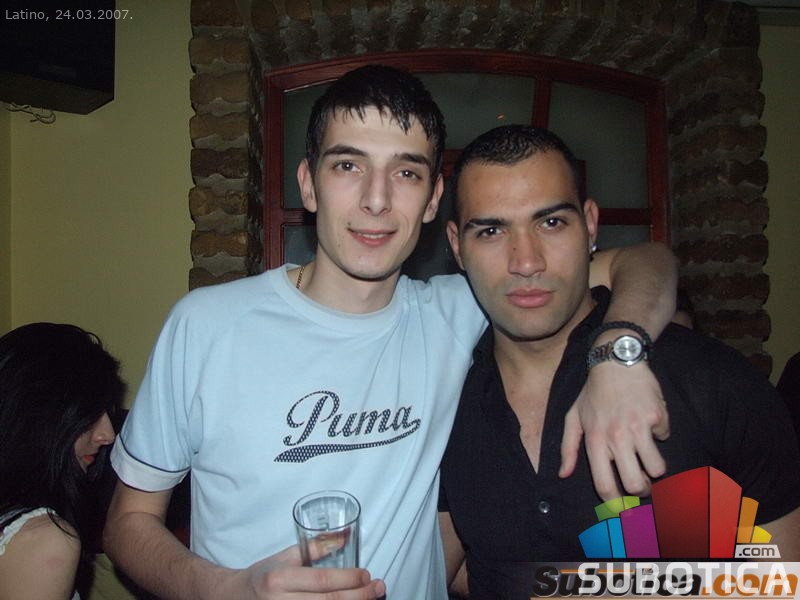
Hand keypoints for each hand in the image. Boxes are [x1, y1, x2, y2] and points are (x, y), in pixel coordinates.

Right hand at [230, 544, 385, 598]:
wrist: (235, 598)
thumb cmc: (263, 576)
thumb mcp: (286, 557)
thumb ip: (314, 548)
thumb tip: (344, 537)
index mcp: (280, 580)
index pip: (323, 582)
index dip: (349, 579)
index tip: (366, 575)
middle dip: (360, 596)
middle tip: (378, 587)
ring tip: (372, 598)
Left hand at [559, 361, 668, 499]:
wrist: (616, 361)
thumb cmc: (593, 392)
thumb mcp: (573, 417)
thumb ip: (568, 448)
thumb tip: (563, 474)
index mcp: (595, 441)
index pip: (605, 485)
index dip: (615, 505)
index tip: (624, 511)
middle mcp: (616, 437)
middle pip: (637, 484)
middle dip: (642, 491)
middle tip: (643, 485)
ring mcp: (638, 427)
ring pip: (658, 468)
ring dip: (655, 467)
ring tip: (649, 457)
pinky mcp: (657, 416)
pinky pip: (665, 436)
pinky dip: (660, 432)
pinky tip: (650, 420)